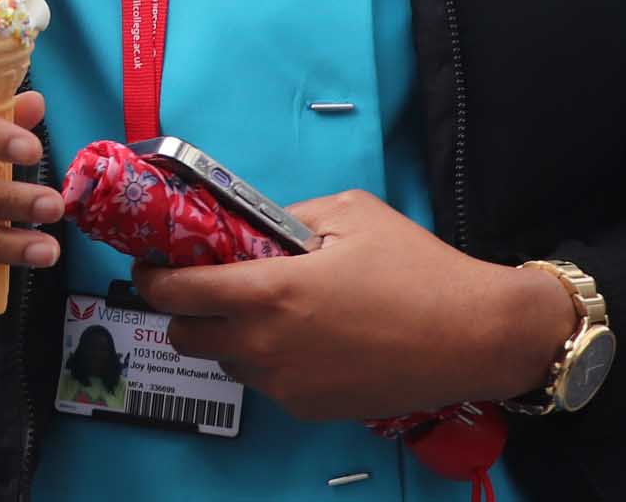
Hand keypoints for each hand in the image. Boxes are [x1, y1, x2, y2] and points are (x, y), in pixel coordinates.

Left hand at [129, 189, 576, 420]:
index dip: (152, 278)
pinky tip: (298, 333)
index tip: (148, 263)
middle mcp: (269, 347)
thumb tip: (248, 225)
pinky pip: (266, 383)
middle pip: (188, 338)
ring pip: (227, 363)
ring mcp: (290, 387)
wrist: (476, 335)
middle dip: (181, 310)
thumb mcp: (345, 213)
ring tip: (258, 305)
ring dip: (225, 335)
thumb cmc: (413, 266)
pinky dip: (265, 359)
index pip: (178, 294)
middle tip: (199, 283)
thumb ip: (284, 218)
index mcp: (270, 293)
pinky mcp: (313, 411)